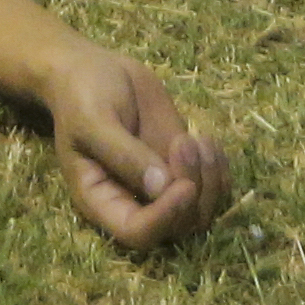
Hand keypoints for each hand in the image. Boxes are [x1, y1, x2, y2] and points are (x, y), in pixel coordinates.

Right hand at [37, 43, 230, 252]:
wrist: (97, 71)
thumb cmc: (84, 94)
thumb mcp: (93, 119)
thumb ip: (123, 153)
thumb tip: (162, 186)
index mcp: (101, 200)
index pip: (136, 233)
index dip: (164, 219)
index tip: (184, 186)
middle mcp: (133, 202)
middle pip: (176, 226)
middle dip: (191, 189)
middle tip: (185, 142)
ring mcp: (162, 187)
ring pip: (201, 212)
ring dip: (210, 180)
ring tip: (199, 138)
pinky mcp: (182, 169)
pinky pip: (213, 189)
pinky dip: (220, 169)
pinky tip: (207, 139)